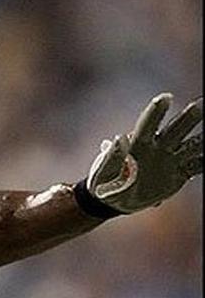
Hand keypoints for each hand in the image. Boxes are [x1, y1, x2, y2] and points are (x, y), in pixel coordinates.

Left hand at [86, 93, 202, 213]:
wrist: (113, 199)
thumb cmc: (103, 184)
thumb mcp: (102, 173)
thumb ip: (112, 157)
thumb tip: (118, 138)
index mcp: (136, 144)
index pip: (147, 124)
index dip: (156, 111)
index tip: (166, 97)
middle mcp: (156, 148)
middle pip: (175, 129)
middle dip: (189, 117)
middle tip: (202, 103)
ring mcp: (169, 159)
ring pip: (191, 145)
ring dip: (203, 138)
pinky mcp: (178, 173)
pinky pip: (196, 165)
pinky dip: (204, 161)